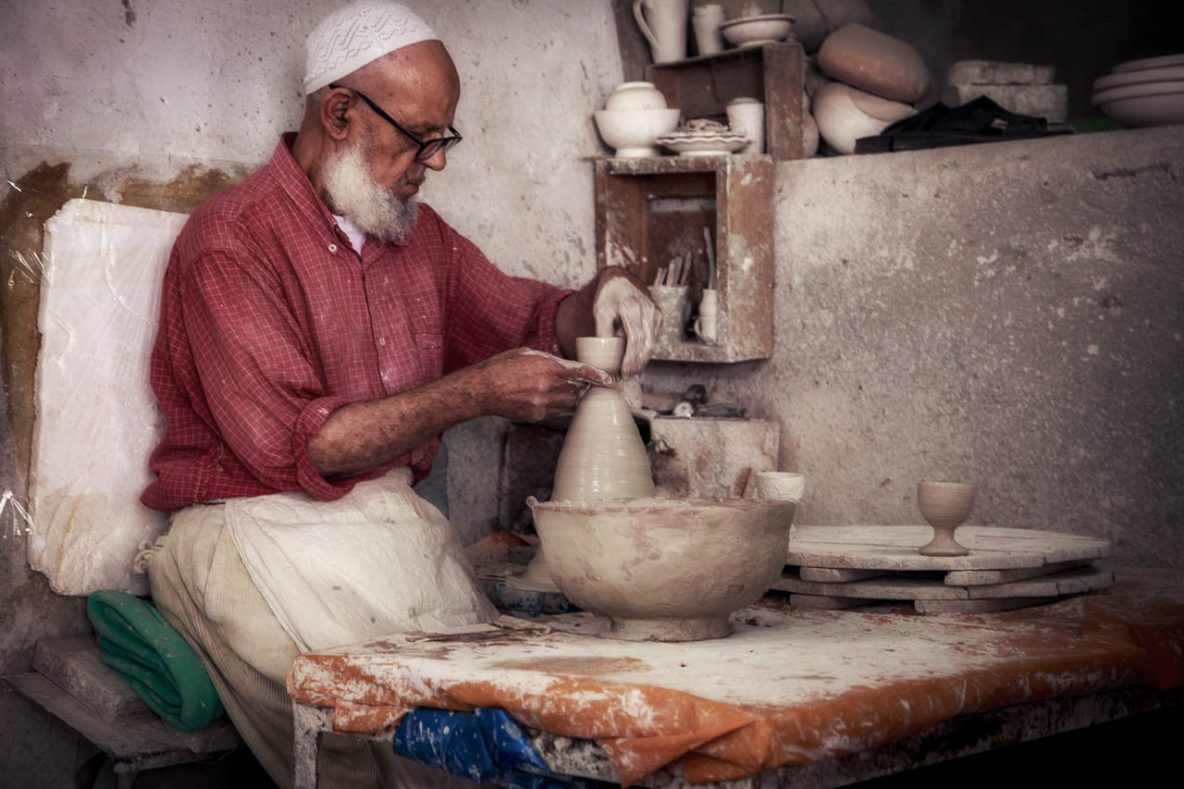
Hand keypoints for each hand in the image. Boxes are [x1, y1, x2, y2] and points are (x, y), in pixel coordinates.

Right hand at [466, 348, 611, 421]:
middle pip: (578, 390)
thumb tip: (564, 365)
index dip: (598, 377)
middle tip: (582, 384)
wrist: (483, 390)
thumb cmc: (502, 367)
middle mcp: (549, 386)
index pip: (582, 373)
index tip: (609, 381)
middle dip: (582, 387)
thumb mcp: (527, 354)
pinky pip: (555, 411)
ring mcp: (544, 403)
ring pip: (569, 402)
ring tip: (558, 390)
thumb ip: (549, 360)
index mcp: (549, 367)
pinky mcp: (537, 414)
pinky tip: (543, 398)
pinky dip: (555, 405)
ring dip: (569, 397)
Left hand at [592, 268, 660, 377]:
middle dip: (638, 364)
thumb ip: (603, 331)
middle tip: (627, 376)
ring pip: (652, 343)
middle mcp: (648, 309)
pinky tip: (636, 359)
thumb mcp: (600, 311)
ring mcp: (656, 312)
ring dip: (642, 360)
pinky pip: (653, 337)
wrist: (621, 280)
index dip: (631, 359)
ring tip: (630, 371)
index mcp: (632, 307)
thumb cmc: (609, 296)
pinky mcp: (659, 316)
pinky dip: (645, 350)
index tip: (623, 372)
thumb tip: (604, 356)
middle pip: (647, 344)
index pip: (635, 339)